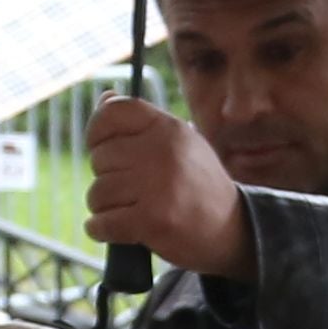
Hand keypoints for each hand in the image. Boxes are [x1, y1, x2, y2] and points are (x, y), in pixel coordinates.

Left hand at [82, 96, 254, 284]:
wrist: (231, 230)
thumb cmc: (197, 185)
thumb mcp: (179, 144)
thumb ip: (141, 123)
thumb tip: (104, 98)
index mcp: (168, 128)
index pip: (113, 113)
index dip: (97, 132)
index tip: (101, 149)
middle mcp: (163, 151)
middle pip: (100, 158)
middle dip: (105, 178)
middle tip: (130, 190)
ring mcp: (157, 186)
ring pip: (97, 193)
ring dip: (104, 207)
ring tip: (128, 210)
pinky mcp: (152, 220)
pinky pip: (102, 223)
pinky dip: (101, 230)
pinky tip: (117, 229)